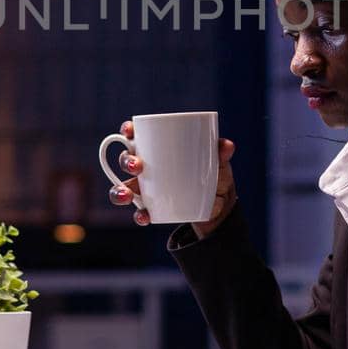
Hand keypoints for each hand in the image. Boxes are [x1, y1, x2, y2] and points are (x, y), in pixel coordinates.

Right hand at [107, 121, 236, 236]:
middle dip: (126, 161)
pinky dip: (139, 214)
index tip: (129, 132)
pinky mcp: (151, 207)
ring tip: (126, 195)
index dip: (127, 132)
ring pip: (123, 186)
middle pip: (126, 160)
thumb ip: (221, 153)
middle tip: (137, 165)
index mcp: (157, 148)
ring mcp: (146, 188)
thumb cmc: (213, 174)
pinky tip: (144, 216)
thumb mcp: (219, 163)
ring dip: (119, 190)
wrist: (217, 205)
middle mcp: (146, 167)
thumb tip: (227, 145)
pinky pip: (139, 211)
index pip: (136, 136)